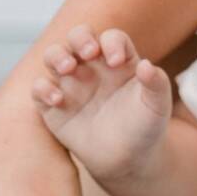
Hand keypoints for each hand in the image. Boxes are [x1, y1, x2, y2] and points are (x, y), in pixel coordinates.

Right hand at [33, 24, 174, 184]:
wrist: (128, 160)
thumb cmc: (145, 127)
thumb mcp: (157, 106)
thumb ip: (156, 84)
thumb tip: (146, 65)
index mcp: (119, 60)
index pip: (112, 38)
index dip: (112, 43)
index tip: (117, 62)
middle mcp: (92, 67)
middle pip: (78, 36)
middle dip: (80, 38)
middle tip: (88, 52)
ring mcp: (71, 84)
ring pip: (54, 55)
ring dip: (57, 56)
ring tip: (68, 68)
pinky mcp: (53, 106)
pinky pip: (39, 88)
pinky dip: (43, 89)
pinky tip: (58, 100)